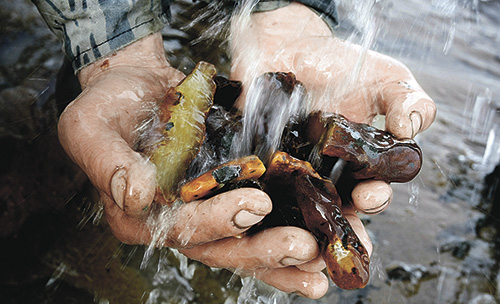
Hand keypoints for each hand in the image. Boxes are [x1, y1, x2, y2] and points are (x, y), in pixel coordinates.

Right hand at [58, 33, 327, 297]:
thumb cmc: (107, 105)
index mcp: (138, 218)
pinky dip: (290, 223)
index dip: (217, 221)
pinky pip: (261, 216)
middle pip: (222, 247)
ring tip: (323, 260)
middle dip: (263, 250)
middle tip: (305, 247)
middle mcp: (175, 222)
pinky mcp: (229, 190)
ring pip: (247, 241)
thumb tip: (137, 195)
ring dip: (285, 254)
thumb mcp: (90, 129)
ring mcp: (205, 209)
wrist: (137, 84)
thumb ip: (108, 165)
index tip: (254, 204)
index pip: (179, 228)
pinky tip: (322, 234)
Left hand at [229, 2, 435, 296]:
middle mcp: (324, 181)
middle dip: (335, 233)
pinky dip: (251, 201)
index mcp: (359, 169)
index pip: (371, 194)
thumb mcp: (385, 79)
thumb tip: (411, 128)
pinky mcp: (255, 168)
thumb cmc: (341, 66)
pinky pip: (252, 189)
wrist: (287, 48)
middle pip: (332, 215)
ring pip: (293, 212)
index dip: (373, 200)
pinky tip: (249, 212)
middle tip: (331, 247)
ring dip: (295, 231)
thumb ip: (407, 101)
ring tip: (293, 246)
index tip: (370, 195)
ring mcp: (288, 177)